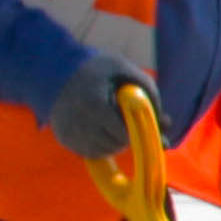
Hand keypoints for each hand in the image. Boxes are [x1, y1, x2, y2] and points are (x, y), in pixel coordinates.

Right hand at [40, 54, 156, 162]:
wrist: (56, 68)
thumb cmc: (97, 68)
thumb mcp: (126, 70)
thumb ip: (149, 92)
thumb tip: (165, 123)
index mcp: (94, 104)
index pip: (124, 135)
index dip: (138, 132)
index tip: (144, 125)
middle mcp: (78, 122)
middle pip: (116, 145)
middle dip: (129, 137)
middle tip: (131, 123)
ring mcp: (68, 132)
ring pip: (104, 152)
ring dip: (116, 143)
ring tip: (116, 124)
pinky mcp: (63, 138)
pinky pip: (90, 153)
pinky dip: (102, 146)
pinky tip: (104, 130)